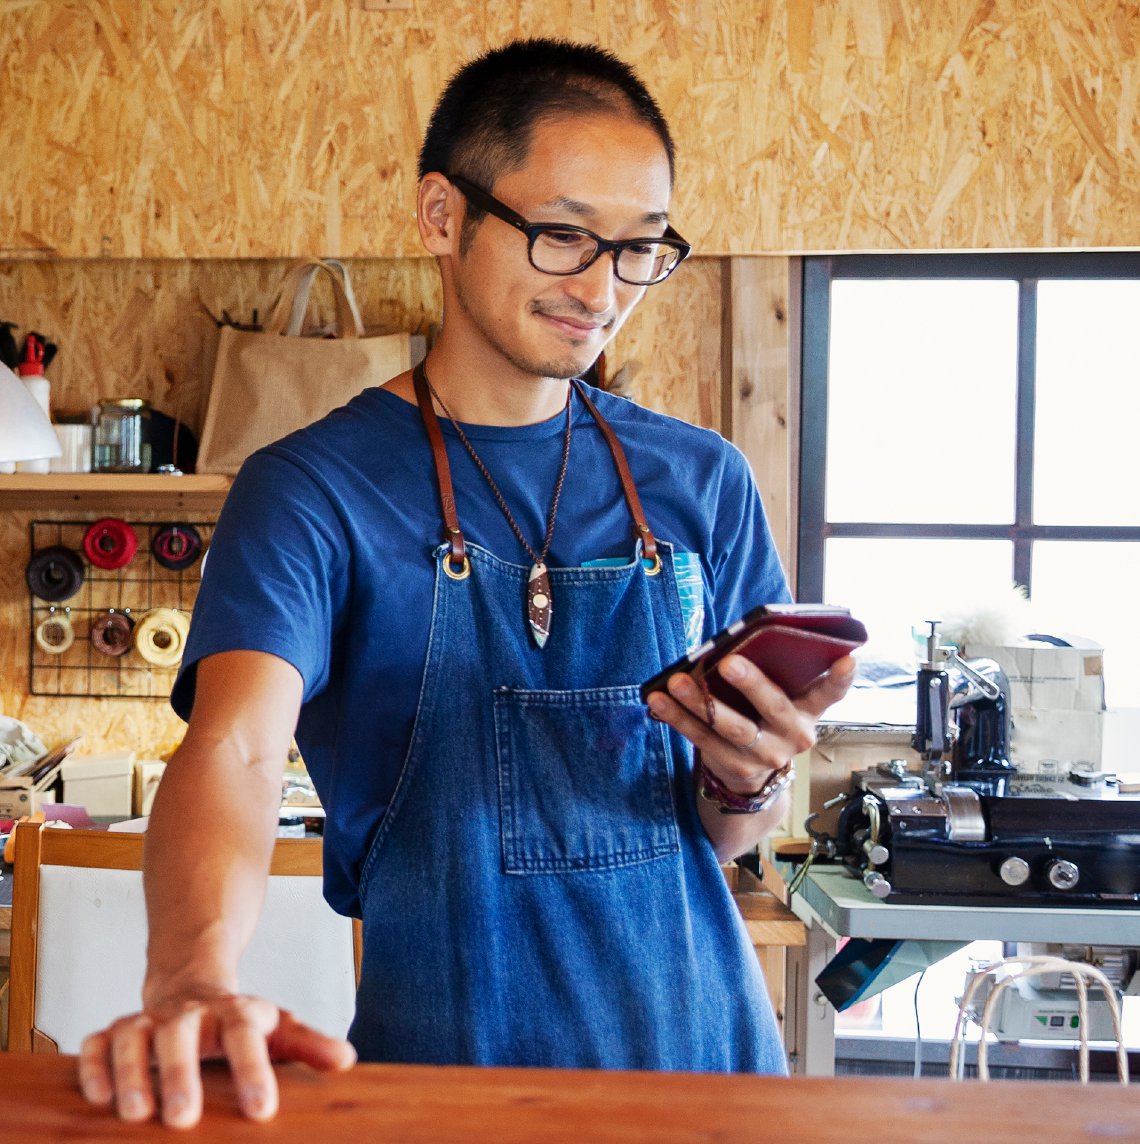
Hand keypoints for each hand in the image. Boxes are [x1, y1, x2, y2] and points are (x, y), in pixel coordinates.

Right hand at [77, 991, 356, 1128]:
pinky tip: (95, 1098)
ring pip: (133, 1039)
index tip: (261, 1110)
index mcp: (234, 1013)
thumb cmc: (240, 1024)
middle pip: (181, 1035)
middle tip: (182, 1118)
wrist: (194, 991)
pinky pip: (97, 1044)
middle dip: (180, 1075)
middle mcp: (188, 1015)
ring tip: (137, 1115)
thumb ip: (309, 1045)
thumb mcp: (279, 1029)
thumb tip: (346, 1060)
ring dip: (132, 1075)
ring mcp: (148, 1022)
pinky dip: (92, 1067)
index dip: (253, 1070)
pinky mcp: (115, 1032)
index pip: (245, 1036)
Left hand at [647, 653, 855, 794]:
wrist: (758, 774)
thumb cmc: (765, 715)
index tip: (848, 659)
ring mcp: (764, 756)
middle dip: (751, 684)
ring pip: (731, 727)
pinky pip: (702, 739)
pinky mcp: (734, 766)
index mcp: (808, 710)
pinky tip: (658, 701)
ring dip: (700, 702)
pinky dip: (678, 718)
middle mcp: (792, 735)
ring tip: (676, 680)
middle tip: (728, 662)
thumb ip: (772, 674)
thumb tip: (734, 642)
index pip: (830, 693)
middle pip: (773, 707)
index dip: (840, 677)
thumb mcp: (780, 697)